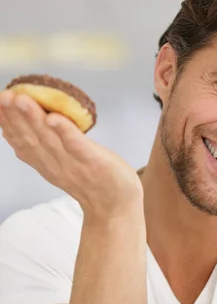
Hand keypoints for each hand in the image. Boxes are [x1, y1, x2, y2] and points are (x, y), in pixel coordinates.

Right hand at [0, 90, 142, 218]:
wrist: (117, 207)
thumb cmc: (93, 181)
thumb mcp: (61, 165)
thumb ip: (42, 149)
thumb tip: (20, 127)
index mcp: (46, 164)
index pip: (21, 141)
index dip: (7, 122)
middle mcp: (56, 164)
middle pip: (31, 139)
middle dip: (14, 116)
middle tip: (4, 95)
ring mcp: (74, 164)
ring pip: (49, 140)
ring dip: (34, 118)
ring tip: (21, 99)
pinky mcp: (94, 162)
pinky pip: (77, 146)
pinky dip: (65, 132)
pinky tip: (54, 118)